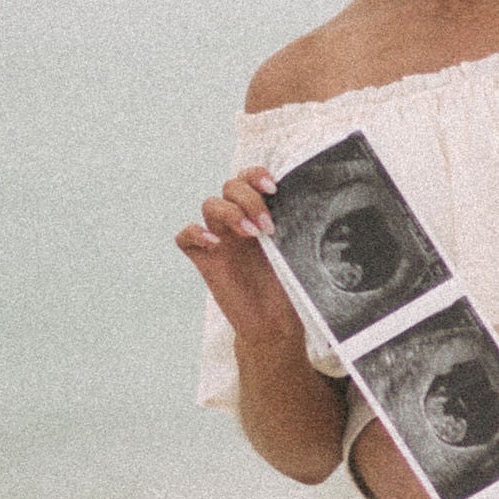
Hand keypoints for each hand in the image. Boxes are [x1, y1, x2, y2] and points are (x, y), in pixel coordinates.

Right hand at [175, 169, 295, 342]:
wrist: (275, 323)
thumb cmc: (290, 287)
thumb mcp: (299, 251)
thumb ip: (296, 224)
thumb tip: (313, 202)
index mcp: (260, 213)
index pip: (248, 177)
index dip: (256, 175)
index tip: (274, 189)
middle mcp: (238, 222)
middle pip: (230, 186)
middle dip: (249, 199)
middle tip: (268, 226)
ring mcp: (220, 240)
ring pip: (209, 204)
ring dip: (230, 212)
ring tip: (252, 234)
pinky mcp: (205, 261)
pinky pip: (185, 237)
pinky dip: (196, 233)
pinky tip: (216, 244)